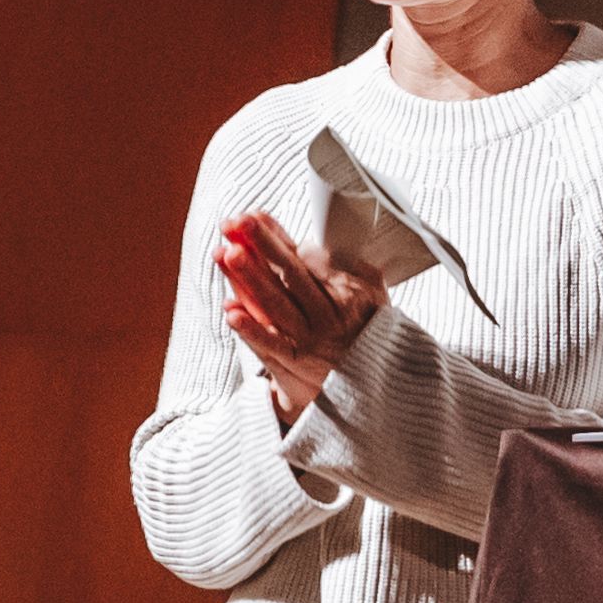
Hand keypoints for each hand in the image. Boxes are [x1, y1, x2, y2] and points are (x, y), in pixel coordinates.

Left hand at [215, 214, 381, 420]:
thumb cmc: (370, 332)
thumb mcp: (375, 295)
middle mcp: (328, 315)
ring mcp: (310, 340)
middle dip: (261, 245)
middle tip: (235, 222)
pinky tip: (229, 309)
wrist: (377, 386)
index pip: (307, 258)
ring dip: (249, 278)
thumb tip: (321, 240)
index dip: (278, 236)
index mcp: (348, 292)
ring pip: (275, 304)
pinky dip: (250, 329)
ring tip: (225, 253)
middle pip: (289, 275)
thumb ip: (352, 266)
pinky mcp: (295, 364)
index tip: (255, 216)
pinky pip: (270, 345)